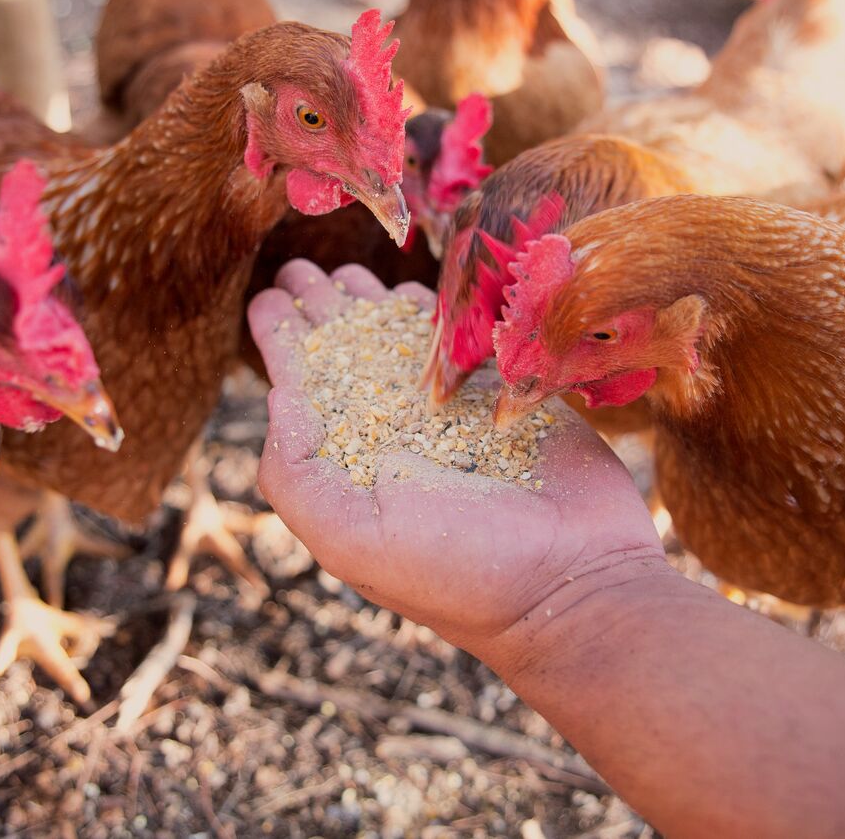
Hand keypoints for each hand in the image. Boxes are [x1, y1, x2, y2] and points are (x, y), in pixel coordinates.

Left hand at [247, 260, 669, 667]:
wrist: (575, 580)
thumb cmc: (459, 572)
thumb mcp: (351, 537)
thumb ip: (298, 473)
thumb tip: (278, 396)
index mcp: (351, 464)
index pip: (305, 389)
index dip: (283, 341)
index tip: (269, 296)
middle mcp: (396, 434)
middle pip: (348, 356)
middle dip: (322, 309)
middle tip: (300, 265)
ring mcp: (454, 412)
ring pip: (404, 342)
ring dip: (373, 303)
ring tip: (347, 268)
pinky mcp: (509, 393)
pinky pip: (468, 337)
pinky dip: (440, 313)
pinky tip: (415, 290)